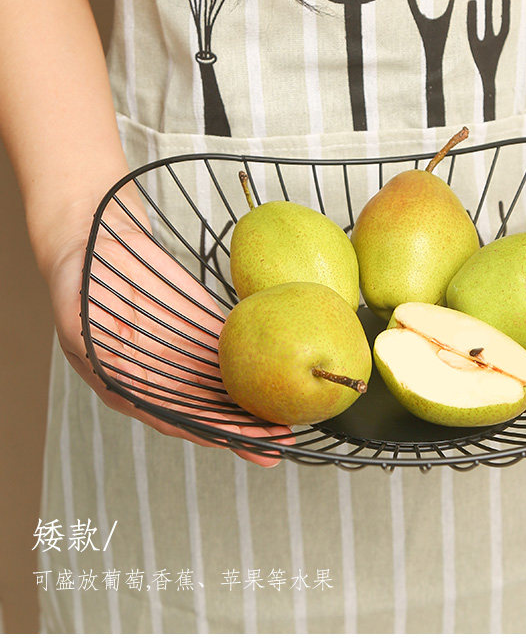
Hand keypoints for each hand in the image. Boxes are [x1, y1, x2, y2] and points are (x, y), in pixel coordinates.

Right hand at [46, 222, 294, 465]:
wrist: (97, 241)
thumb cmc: (80, 283)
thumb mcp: (78, 322)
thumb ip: (100, 354)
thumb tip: (124, 384)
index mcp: (130, 388)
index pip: (179, 419)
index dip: (214, 432)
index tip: (247, 441)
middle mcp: (161, 379)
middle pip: (209, 412)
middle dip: (244, 431)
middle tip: (281, 441)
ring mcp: (183, 356)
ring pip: (224, 390)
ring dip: (254, 407)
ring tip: (289, 420)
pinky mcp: (201, 332)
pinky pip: (230, 355)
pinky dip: (255, 369)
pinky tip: (279, 377)